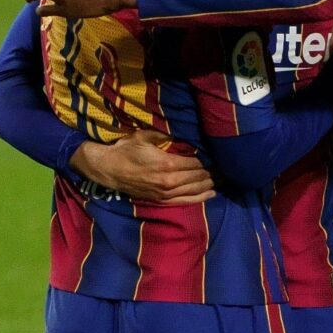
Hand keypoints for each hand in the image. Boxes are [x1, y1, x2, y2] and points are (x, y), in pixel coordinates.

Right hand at [69, 129, 214, 203]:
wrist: (108, 169)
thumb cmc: (125, 150)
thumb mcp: (144, 136)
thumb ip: (165, 135)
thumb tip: (185, 131)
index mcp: (168, 164)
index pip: (197, 162)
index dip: (210, 159)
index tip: (219, 154)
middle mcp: (169, 181)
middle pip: (199, 177)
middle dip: (214, 171)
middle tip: (225, 166)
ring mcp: (166, 193)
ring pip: (195, 190)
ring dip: (211, 184)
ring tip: (223, 178)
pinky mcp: (162, 200)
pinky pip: (186, 201)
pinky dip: (200, 197)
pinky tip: (211, 193)